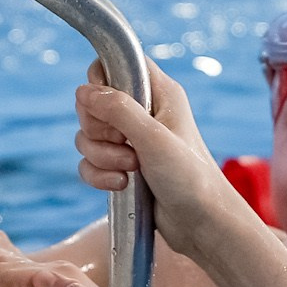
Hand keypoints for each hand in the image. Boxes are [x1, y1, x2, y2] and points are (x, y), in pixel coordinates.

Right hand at [73, 66, 247, 253]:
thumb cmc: (190, 178)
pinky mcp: (122, 167)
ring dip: (102, 155)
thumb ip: (118, 110)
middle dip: (98, 127)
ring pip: (87, 134)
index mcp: (159, 92)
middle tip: (124, 142)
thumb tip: (83, 91)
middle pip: (92, 100)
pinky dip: (99, 175)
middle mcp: (143, 112)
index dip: (102, 78)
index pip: (118, 62)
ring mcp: (131, 140)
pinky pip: (89, 161)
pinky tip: (122, 185)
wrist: (202, 224)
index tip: (107, 103)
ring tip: (131, 169)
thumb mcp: (153, 138)